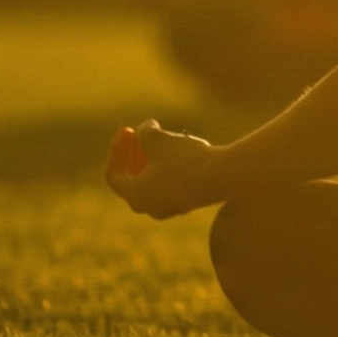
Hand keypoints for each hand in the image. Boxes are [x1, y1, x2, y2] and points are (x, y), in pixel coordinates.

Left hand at [105, 120, 221, 218]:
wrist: (224, 176)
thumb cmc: (184, 159)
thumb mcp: (157, 138)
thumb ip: (144, 132)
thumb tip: (146, 128)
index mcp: (136, 197)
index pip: (114, 175)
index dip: (116, 149)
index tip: (128, 130)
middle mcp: (151, 208)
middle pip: (133, 179)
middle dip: (135, 153)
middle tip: (143, 134)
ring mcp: (171, 207)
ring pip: (154, 180)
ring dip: (154, 157)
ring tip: (166, 137)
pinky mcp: (189, 202)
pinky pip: (172, 183)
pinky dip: (170, 165)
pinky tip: (184, 147)